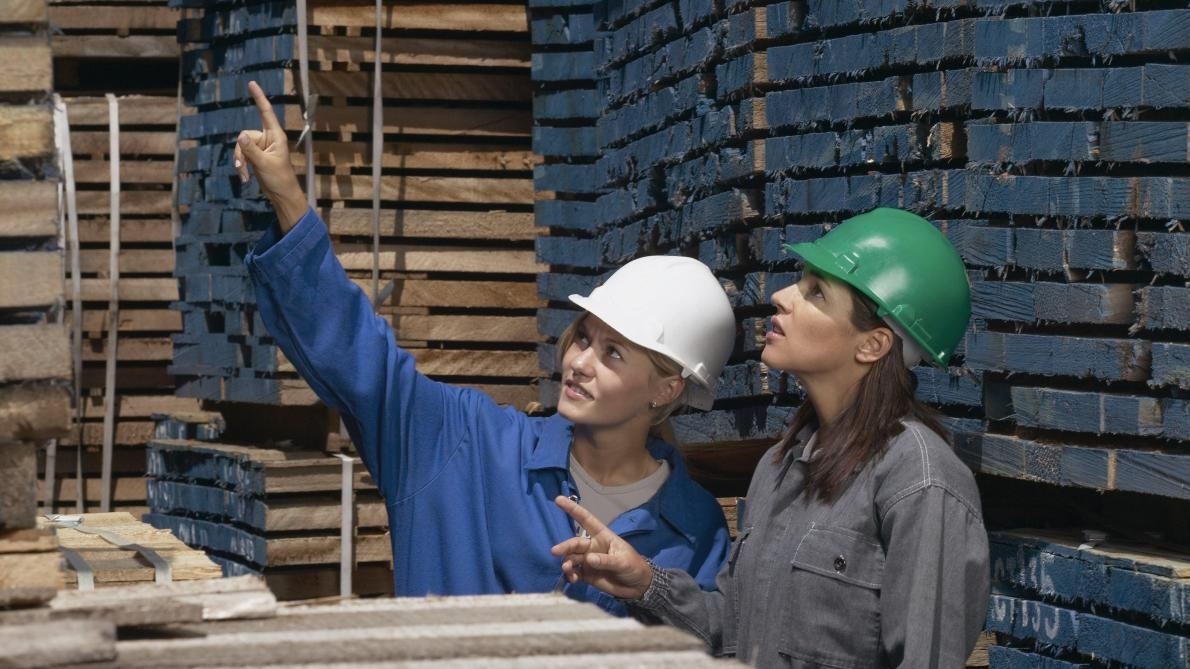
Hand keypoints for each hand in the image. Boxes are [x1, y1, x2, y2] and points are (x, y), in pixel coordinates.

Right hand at [235, 80, 307, 231]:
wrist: (281, 195)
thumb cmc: (279, 179)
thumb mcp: (264, 164)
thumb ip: (251, 150)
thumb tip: (240, 136)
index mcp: (275, 136)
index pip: (266, 112)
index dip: (259, 97)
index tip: (252, 83)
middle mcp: (268, 138)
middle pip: (245, 136)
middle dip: (241, 153)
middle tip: (243, 168)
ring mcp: (261, 147)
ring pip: (241, 147)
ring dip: (241, 162)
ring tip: (245, 176)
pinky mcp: (256, 156)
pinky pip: (242, 155)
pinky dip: (241, 166)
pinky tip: (245, 178)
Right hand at [550, 495, 653, 599]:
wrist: (637, 586)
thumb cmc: (633, 566)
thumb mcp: (623, 561)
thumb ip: (606, 561)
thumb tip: (588, 558)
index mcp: (602, 536)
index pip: (586, 520)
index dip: (573, 509)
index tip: (559, 500)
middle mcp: (592, 547)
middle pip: (574, 543)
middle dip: (565, 546)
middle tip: (555, 551)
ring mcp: (588, 561)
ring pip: (572, 558)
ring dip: (567, 562)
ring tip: (567, 569)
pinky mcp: (586, 574)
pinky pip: (574, 572)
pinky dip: (570, 575)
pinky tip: (572, 578)